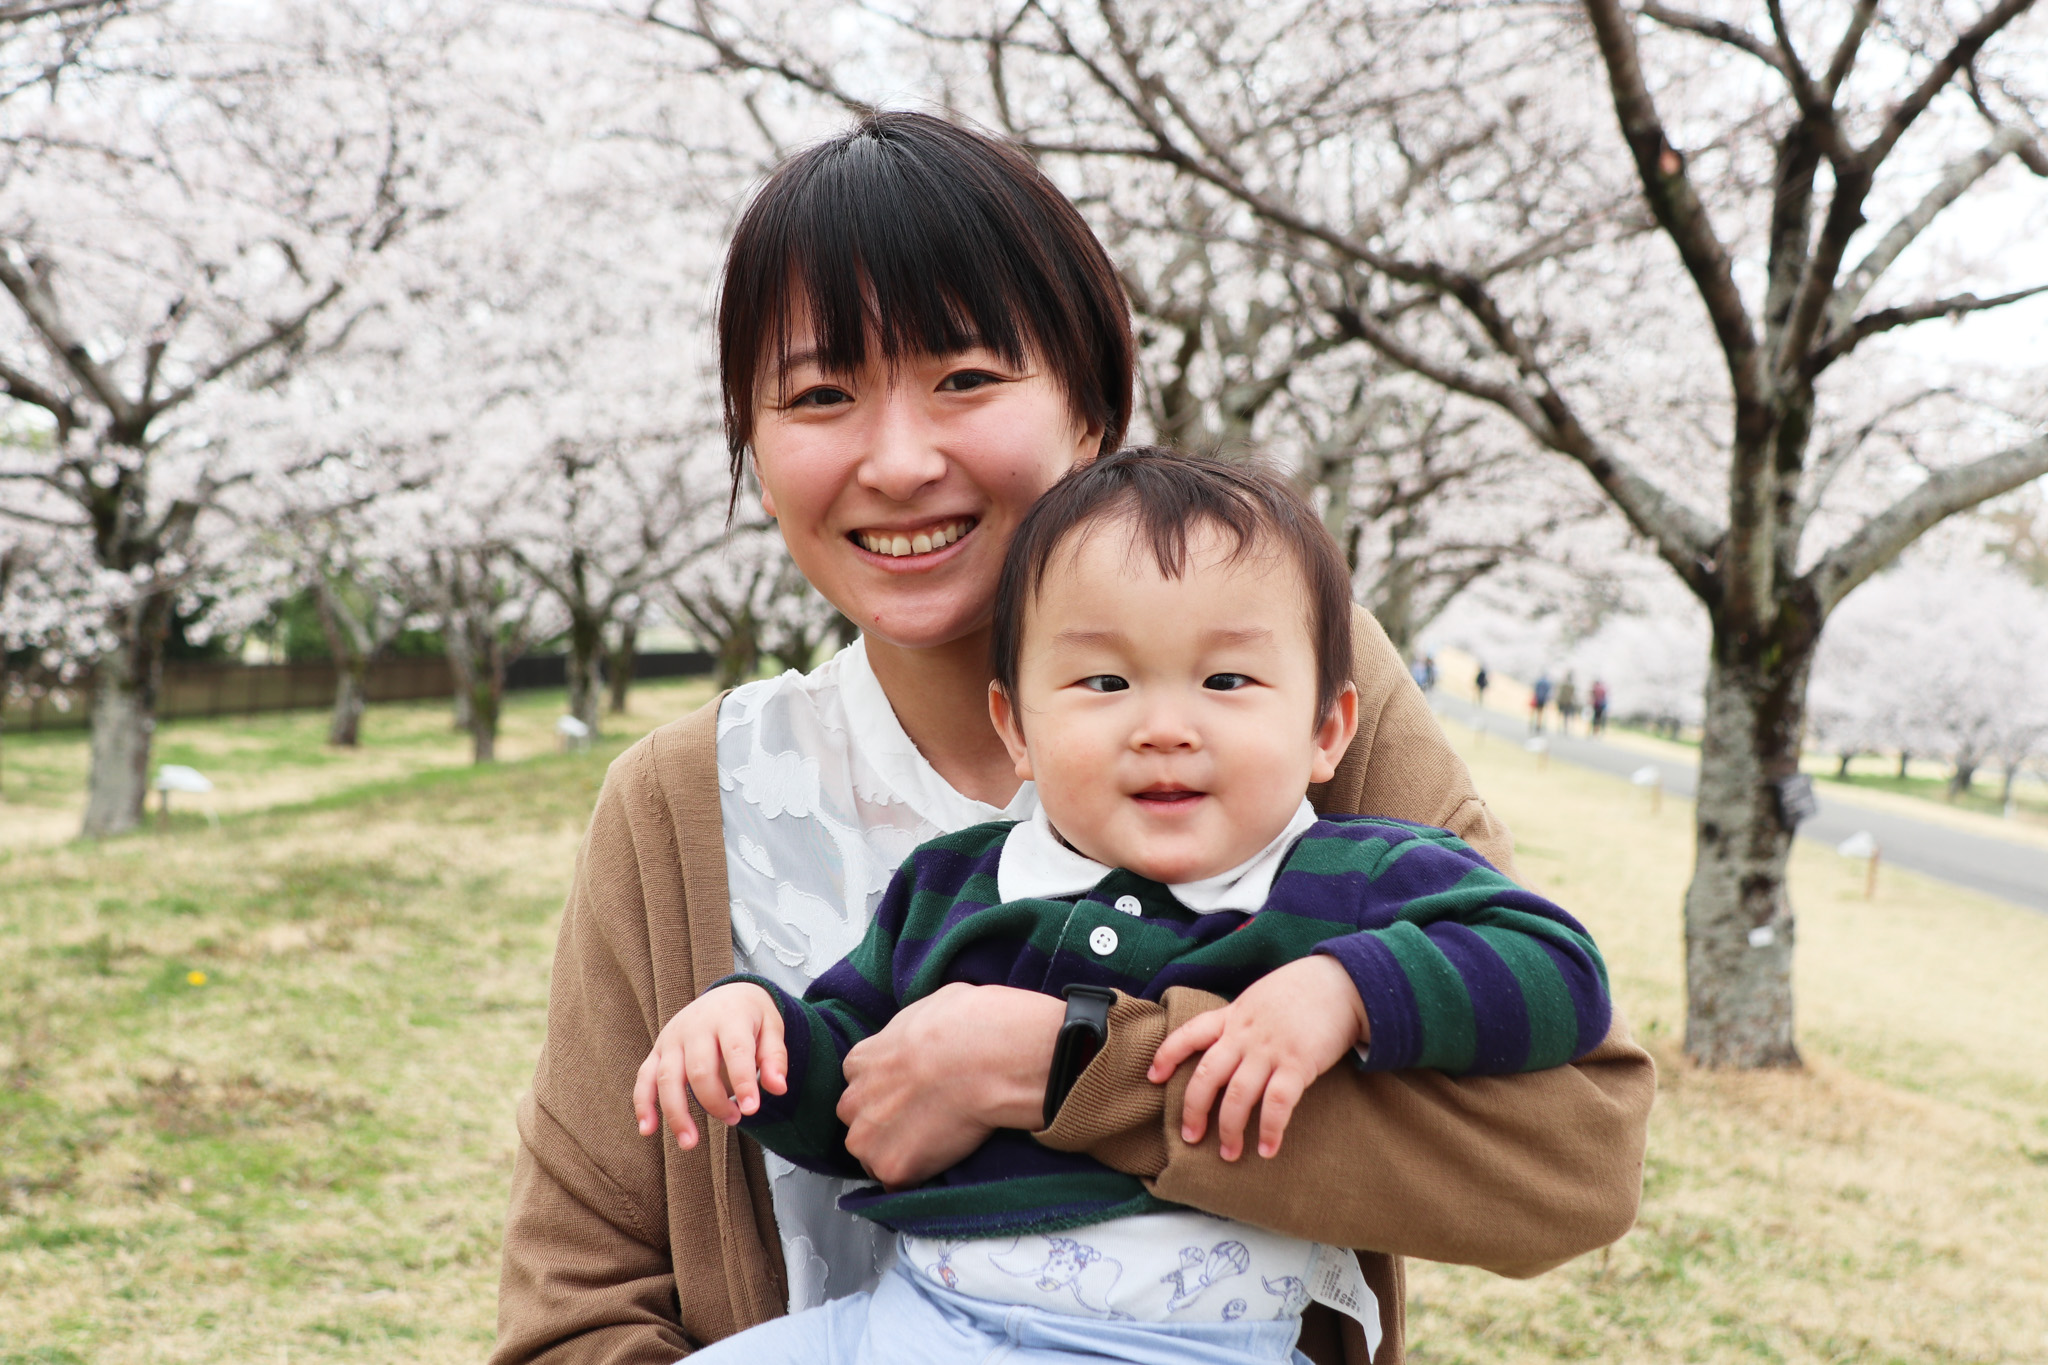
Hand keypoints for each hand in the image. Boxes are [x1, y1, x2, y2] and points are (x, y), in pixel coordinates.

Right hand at [634, 982, 786, 1149]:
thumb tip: (778, 1088)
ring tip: (690, 1143)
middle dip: (715, 1102)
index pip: (735, 1051)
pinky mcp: (657, 1050)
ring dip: (677, 1114)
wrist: (726, 995)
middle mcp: (696, 1026)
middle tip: (735, 1119)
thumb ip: (775, 1058)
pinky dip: (643, 1104)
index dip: (742, 1082)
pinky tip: (648, 1129)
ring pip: (668, 1078)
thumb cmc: (751, 1017)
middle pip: (699, 1069)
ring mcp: (672, 1038)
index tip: (751, 1109)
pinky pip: (645, 1078)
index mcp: (729, 1017)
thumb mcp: (772, 1028)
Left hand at [838, 982, 1062, 1188]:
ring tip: (939, 1140)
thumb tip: (927, 1032)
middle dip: (886, 1124)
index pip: (861, 1084)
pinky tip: (944, 1157)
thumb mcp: (930, 1007)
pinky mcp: (893, 1168)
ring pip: (875, 1155)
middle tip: (926, 1118)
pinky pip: (899, 1182)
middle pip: (861, 1122)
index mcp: (860, 1061)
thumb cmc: (967, 1027)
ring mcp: (869, 1139)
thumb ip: (911, 1033)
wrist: (987, 1059)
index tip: (912, 1093)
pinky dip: (919, 1176)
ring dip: (900, 1152)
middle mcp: (854, 1101)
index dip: (888, 1091)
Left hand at [1148, 955, 1368, 1161]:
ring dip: (1230, 1129)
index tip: (1153, 1077)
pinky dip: (1271, 1129)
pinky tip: (1269, 1149)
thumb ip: (1242, 1021)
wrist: (1342, 982)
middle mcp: (1245, 1034)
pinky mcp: (1299, 1063)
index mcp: (1233, 1015)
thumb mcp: (1261, 998)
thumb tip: (1229, 1047)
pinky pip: (1278, 1103)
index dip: (1167, 1054)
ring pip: (1238, 1095)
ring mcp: (1270, 1049)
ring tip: (1229, 1154)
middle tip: (1191, 1138)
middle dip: (1194, 1110)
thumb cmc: (1302, 992)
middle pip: (1207, 1075)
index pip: (1190, 1033)